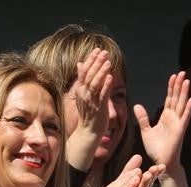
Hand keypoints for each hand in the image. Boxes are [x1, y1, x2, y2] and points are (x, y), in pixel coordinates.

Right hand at [64, 48, 114, 170]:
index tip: (97, 50)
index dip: (91, 60)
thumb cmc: (88, 113)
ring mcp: (91, 101)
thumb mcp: (83, 94)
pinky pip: (102, 95)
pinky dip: (105, 85)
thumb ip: (82, 79)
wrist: (88, 132)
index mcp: (80, 90)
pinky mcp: (99, 108)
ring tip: (107, 61)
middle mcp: (84, 94)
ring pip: (95, 83)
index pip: (84, 72)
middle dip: (97, 63)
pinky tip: (109, 77)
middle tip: (104, 52)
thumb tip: (80, 64)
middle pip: (90, 75)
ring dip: (101, 71)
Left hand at [135, 71, 190, 170]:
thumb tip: (137, 105)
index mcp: (166, 117)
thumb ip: (143, 118)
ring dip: (184, 93)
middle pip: (177, 98)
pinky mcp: (180, 131)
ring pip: (182, 105)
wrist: (161, 162)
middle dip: (179, 86)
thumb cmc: (156, 149)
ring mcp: (178, 124)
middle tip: (182, 72)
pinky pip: (185, 118)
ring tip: (187, 81)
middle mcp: (173, 118)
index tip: (173, 76)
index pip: (169, 99)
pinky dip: (188, 109)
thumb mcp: (146, 131)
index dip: (171, 87)